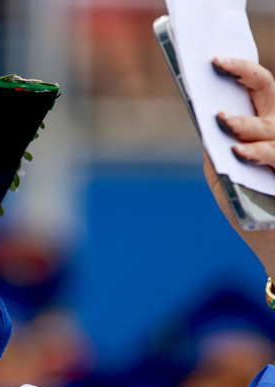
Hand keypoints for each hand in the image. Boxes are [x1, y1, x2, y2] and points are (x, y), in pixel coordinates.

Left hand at [206, 57, 274, 277]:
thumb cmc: (245, 204)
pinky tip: (240, 151)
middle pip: (268, 89)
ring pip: (270, 126)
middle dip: (244, 74)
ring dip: (245, 123)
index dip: (239, 71)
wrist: (271, 239)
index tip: (214, 60)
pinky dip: (257, 152)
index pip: (256, 88)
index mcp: (263, 125)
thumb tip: (203, 120)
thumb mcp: (222, 174)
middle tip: (219, 64)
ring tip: (224, 121)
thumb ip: (215, 148)